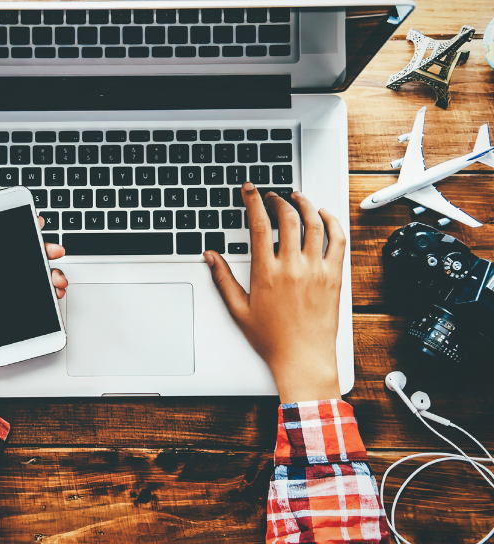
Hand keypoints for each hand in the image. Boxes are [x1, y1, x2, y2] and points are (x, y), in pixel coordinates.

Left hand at [0, 217, 67, 394]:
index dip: (17, 238)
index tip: (31, 227)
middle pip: (22, 264)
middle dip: (41, 254)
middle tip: (53, 251)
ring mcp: (5, 304)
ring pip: (33, 281)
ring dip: (49, 275)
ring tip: (56, 278)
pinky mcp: (16, 319)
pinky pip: (36, 303)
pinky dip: (48, 296)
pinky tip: (54, 294)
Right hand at [203, 183, 345, 403]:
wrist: (303, 358)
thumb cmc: (272, 339)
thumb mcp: (238, 309)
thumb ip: (223, 279)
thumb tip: (211, 256)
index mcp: (267, 273)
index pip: (260, 225)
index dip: (253, 201)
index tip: (250, 190)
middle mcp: (293, 267)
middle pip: (288, 218)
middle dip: (278, 199)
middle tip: (272, 195)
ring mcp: (316, 270)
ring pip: (314, 224)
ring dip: (305, 204)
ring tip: (297, 197)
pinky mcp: (334, 276)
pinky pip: (337, 240)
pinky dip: (332, 222)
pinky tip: (324, 215)